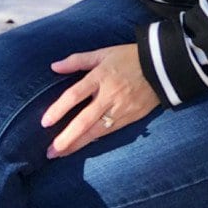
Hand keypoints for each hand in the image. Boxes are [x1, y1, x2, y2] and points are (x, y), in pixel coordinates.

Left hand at [41, 44, 159, 157]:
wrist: (163, 67)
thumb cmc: (129, 57)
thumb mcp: (103, 53)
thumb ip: (77, 60)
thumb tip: (54, 66)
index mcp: (100, 77)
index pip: (75, 95)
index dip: (59, 109)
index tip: (44, 123)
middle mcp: (109, 96)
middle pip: (84, 120)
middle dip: (66, 138)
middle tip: (50, 152)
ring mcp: (121, 109)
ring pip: (96, 131)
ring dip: (78, 144)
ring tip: (60, 154)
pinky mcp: (131, 118)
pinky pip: (109, 131)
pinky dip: (94, 139)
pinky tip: (82, 146)